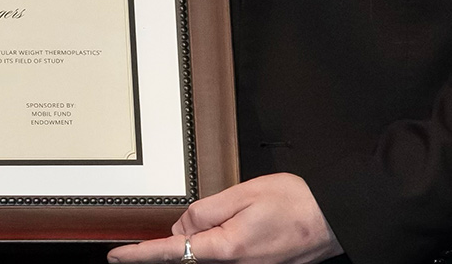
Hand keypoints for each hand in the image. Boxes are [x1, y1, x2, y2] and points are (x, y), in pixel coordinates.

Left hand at [107, 173, 339, 263]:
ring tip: (244, 214)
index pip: (171, 252)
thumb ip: (205, 210)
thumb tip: (182, 225)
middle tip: (220, 208)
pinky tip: (246, 226)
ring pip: (208, 254)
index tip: (117, 256)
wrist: (335, 219)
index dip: (140, 255)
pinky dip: (224, 241)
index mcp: (226, 248)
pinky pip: (227, 256)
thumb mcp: (243, 194)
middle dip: (188, 232)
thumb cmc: (296, 203)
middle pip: (190, 253)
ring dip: (210, 235)